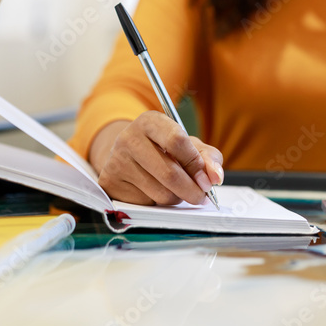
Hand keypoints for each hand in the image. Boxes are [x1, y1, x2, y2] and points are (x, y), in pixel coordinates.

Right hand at [90, 111, 223, 205]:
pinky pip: (145, 204)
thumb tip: (215, 177)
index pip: (177, 141)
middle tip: (200, 196)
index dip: (196, 164)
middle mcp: (129, 138)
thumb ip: (207, 157)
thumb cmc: (161, 148)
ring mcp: (117, 161)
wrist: (125, 154)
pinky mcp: (110, 183)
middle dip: (192, 190)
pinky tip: (154, 192)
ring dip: (175, 198)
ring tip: (174, 189)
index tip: (207, 180)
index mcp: (150, 121)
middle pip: (169, 173)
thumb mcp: (186, 144)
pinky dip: (157, 204)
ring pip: (160, 193)